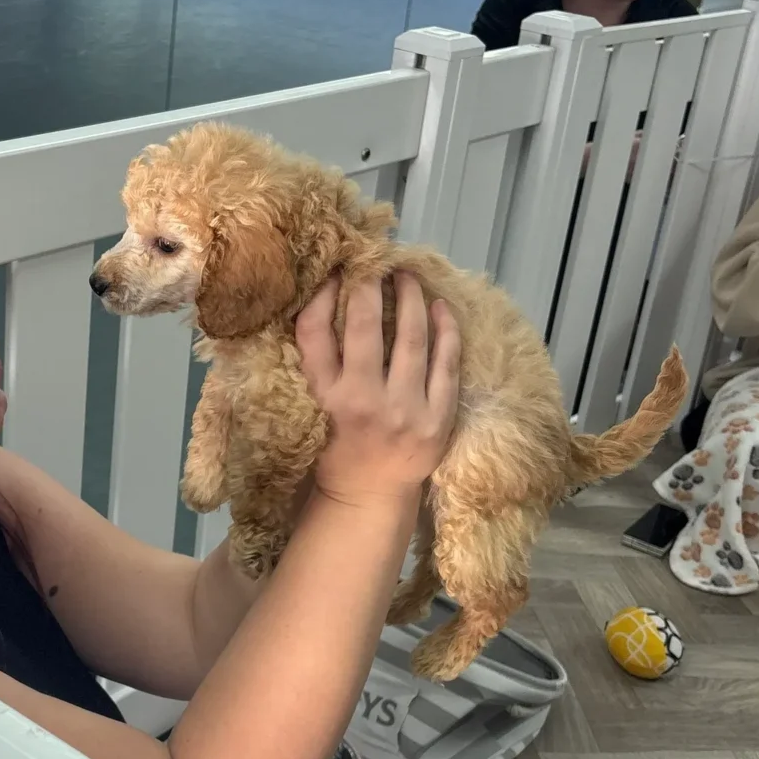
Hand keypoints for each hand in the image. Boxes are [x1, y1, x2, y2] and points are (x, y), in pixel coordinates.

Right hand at [297, 271, 459, 510]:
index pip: (316, 330)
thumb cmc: (333, 446)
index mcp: (323, 397)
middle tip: (376, 262)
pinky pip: (447, 363)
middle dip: (371, 284)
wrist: (368, 496)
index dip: (325, 293)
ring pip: (412, 337)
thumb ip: (315, 358)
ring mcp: (405, 410)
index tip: (336, 270)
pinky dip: (445, 329)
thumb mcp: (311, 405)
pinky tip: (440, 306)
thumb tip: (327, 294)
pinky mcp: (437, 419)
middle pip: (366, 325)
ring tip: (407, 276)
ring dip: (410, 297)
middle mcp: (362, 401)